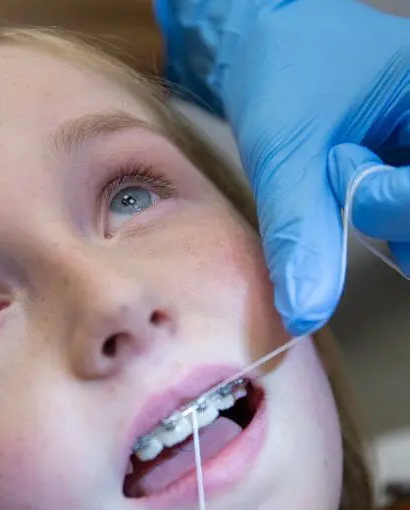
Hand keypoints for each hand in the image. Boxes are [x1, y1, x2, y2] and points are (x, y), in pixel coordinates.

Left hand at [156, 0, 409, 333]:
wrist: (268, 46)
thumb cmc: (283, 77)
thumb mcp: (287, 156)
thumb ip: (300, 235)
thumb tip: (306, 312)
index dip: (391, 203)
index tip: (344, 176)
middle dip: (390, 215)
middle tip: (345, 173)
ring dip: (389, 224)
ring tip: (347, 171)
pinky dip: (388, 225)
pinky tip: (358, 194)